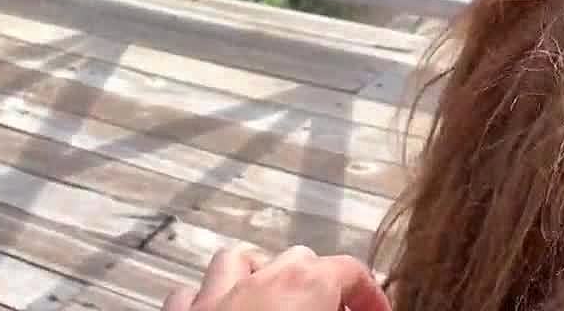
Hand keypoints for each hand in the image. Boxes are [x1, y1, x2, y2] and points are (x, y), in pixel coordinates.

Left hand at [163, 243, 390, 310]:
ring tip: (274, 302)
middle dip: (320, 283)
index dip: (371, 295)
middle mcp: (260, 279)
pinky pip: (192, 294)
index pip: (352, 272)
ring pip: (238, 262)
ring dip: (260, 275)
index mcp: (306, 284)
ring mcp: (214, 296)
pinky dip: (209, 299)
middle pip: (299, 260)